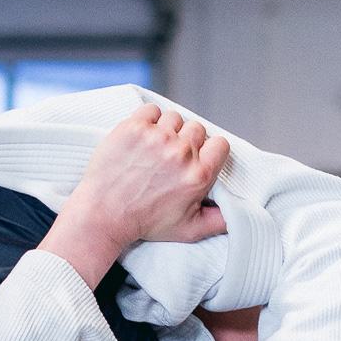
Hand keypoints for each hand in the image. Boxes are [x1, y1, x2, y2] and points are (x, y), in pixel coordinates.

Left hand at [38, 104, 228, 289]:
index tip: (197, 158)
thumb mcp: (189, 230)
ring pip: (174, 118)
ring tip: (154, 149)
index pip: (220, 144)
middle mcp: (181, 153)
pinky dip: (148, 120)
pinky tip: (142, 138)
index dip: (210, 150)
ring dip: (167, 130)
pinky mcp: (134, 127)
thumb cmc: (144, 223)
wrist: (104, 214)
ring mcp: (157, 137)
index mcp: (198, 175)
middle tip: (170, 159)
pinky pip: (150, 110)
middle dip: (187, 141)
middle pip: (197, 129)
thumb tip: (237, 214)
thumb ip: (219, 221)